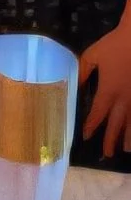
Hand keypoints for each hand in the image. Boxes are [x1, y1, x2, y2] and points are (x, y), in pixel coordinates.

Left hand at [80, 20, 130, 156]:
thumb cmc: (114, 45)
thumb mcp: (92, 56)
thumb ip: (82, 72)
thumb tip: (74, 85)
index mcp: (108, 90)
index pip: (98, 113)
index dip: (91, 125)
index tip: (86, 136)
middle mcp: (124, 99)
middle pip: (117, 123)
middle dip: (111, 139)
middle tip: (108, 154)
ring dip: (128, 137)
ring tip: (126, 150)